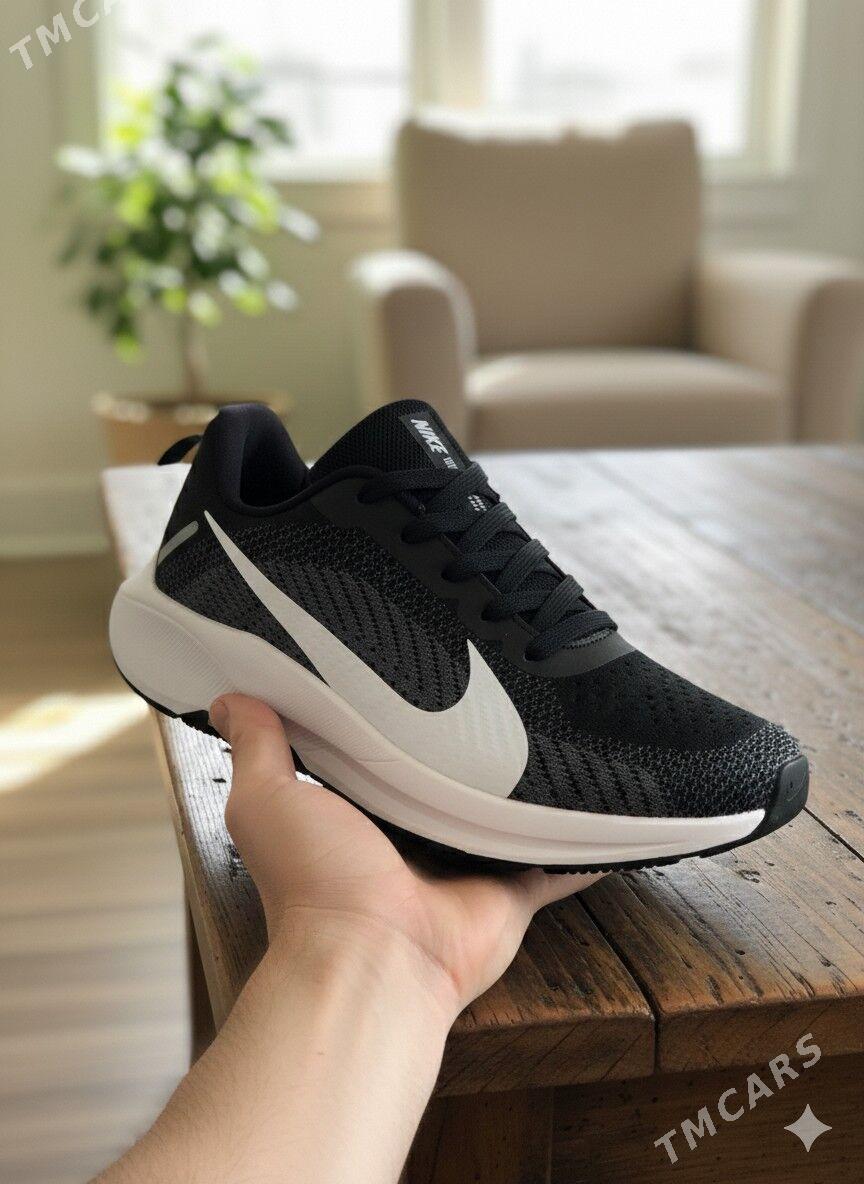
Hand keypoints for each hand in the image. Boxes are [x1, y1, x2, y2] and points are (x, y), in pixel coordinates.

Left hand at [210, 694, 601, 1018]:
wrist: (375, 954)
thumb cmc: (316, 880)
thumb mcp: (267, 798)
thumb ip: (256, 746)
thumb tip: (227, 698)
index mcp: (361, 811)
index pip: (385, 751)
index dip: (396, 713)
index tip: (417, 658)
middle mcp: (416, 838)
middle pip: (452, 779)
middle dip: (472, 743)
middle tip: (504, 679)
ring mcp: (469, 864)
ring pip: (507, 813)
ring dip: (529, 784)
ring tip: (564, 723)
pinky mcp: (514, 888)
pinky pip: (560, 859)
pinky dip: (585, 842)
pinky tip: (612, 805)